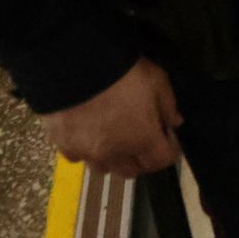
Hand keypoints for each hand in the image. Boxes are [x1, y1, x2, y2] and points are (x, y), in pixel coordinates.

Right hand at [40, 57, 182, 177]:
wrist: (75, 67)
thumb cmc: (123, 72)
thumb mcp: (156, 80)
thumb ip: (168, 105)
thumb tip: (174, 123)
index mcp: (142, 140)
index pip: (161, 161)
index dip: (169, 149)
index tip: (166, 134)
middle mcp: (115, 154)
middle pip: (132, 171)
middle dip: (141, 158)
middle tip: (141, 136)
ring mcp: (86, 152)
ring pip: (104, 168)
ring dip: (113, 158)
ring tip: (112, 137)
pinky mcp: (63, 145)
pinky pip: (77, 157)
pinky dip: (85, 150)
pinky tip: (87, 133)